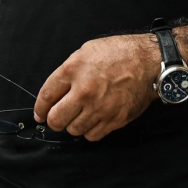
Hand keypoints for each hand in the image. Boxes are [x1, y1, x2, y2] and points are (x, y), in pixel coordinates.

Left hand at [33, 34, 158, 141]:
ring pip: (73, 130)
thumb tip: (57, 90)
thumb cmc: (118, 52)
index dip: (40, 108)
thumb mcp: (86, 51)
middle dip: (53, 120)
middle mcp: (84, 91)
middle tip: (57, 117)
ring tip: (79, 115)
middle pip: (56, 119)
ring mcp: (99, 108)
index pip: (47, 96)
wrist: (148, 62)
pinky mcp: (114, 120)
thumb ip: (69, 71)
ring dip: (72, 125)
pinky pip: (92, 135)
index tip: (39, 114)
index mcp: (73, 70)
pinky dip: (89, 130)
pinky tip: (92, 119)